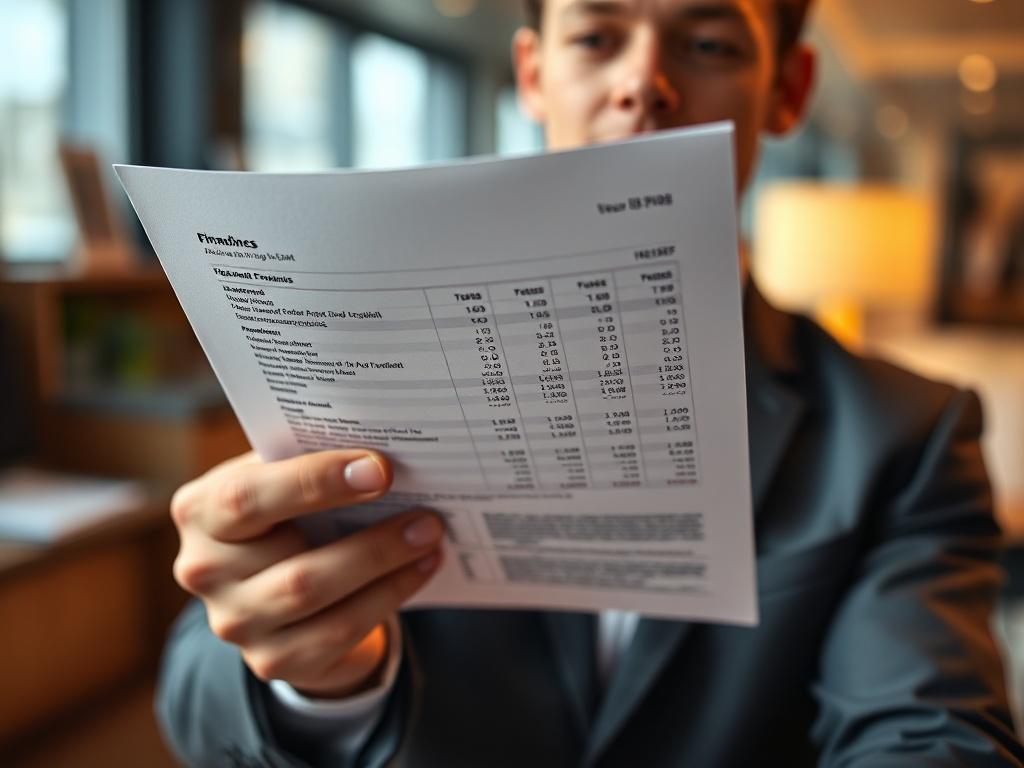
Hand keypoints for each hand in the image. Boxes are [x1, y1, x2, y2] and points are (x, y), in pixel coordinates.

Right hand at [169, 450, 442, 697]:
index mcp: (199, 510)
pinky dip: (388, 595)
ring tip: (429, 536)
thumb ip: (309, 461)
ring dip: (385, 565)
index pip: (246, 498)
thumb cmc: (285, 510)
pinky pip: (338, 630)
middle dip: (369, 536)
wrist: (278, 585)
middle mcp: (204, 570)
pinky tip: (421, 568)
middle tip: (427, 513)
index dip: (313, 483)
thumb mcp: (280, 478)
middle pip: (290, 556)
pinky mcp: (271, 660)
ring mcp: (235, 623)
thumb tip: (380, 453)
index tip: (378, 469)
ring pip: (317, 595)